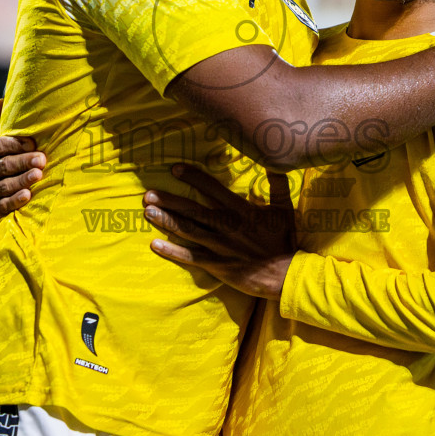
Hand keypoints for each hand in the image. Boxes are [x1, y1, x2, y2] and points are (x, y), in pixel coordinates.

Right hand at [0, 98, 43, 226]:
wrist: (2, 194)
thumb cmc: (6, 157)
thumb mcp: (0, 137)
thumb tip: (0, 101)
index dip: (14, 144)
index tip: (33, 143)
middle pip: (0, 166)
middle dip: (22, 162)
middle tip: (42, 160)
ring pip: (1, 186)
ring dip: (21, 180)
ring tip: (38, 175)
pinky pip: (0, 207)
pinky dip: (14, 201)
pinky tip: (28, 195)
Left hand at [144, 164, 297, 298]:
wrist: (287, 275)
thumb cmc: (284, 240)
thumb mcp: (285, 208)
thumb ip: (278, 184)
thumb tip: (275, 160)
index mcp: (242, 210)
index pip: (213, 189)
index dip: (193, 177)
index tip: (175, 169)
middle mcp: (228, 226)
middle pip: (193, 210)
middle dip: (170, 201)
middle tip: (148, 193)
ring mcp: (221, 247)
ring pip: (188, 231)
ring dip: (166, 221)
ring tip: (147, 211)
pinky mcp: (218, 265)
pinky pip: (191, 257)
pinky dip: (172, 251)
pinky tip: (154, 244)